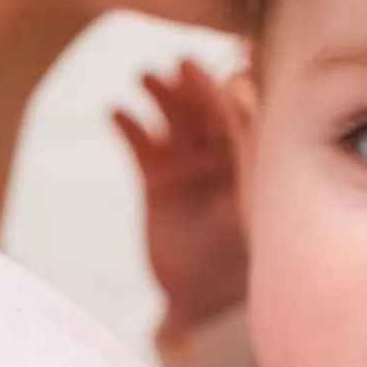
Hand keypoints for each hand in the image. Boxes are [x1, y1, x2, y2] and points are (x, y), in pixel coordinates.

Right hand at [113, 59, 250, 341]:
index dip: (233, 86)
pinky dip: (128, 125)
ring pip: (172, 118)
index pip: (243, 111)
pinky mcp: (156, 177)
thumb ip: (247, 148)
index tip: (223, 67)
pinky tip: (116, 112)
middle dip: (194, 84)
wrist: (201, 300)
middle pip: (206, 107)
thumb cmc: (237, 257)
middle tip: (179, 65)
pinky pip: (140, 143)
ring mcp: (186, 163)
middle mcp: (220, 154)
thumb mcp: (246, 200)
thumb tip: (242, 91)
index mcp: (250, 157)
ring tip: (144, 77)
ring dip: (159, 94)